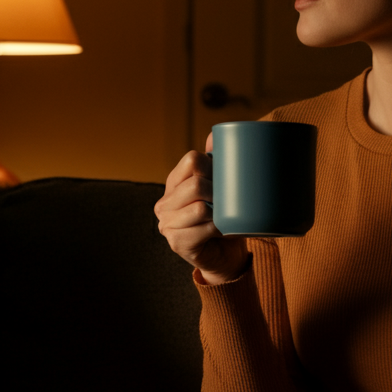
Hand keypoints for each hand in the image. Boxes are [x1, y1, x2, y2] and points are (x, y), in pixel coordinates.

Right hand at [154, 139, 249, 283]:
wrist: (225, 255)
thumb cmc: (224, 219)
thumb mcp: (221, 188)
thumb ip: (216, 161)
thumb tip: (214, 136)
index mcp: (173, 184)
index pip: (192, 160)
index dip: (212, 166)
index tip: (222, 179)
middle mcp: (164, 203)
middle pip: (196, 184)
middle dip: (218, 192)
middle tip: (227, 203)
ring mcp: (166, 224)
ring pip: (199, 207)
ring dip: (219, 213)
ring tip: (224, 218)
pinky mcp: (176, 242)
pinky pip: (202, 227)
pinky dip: (217, 229)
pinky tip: (220, 231)